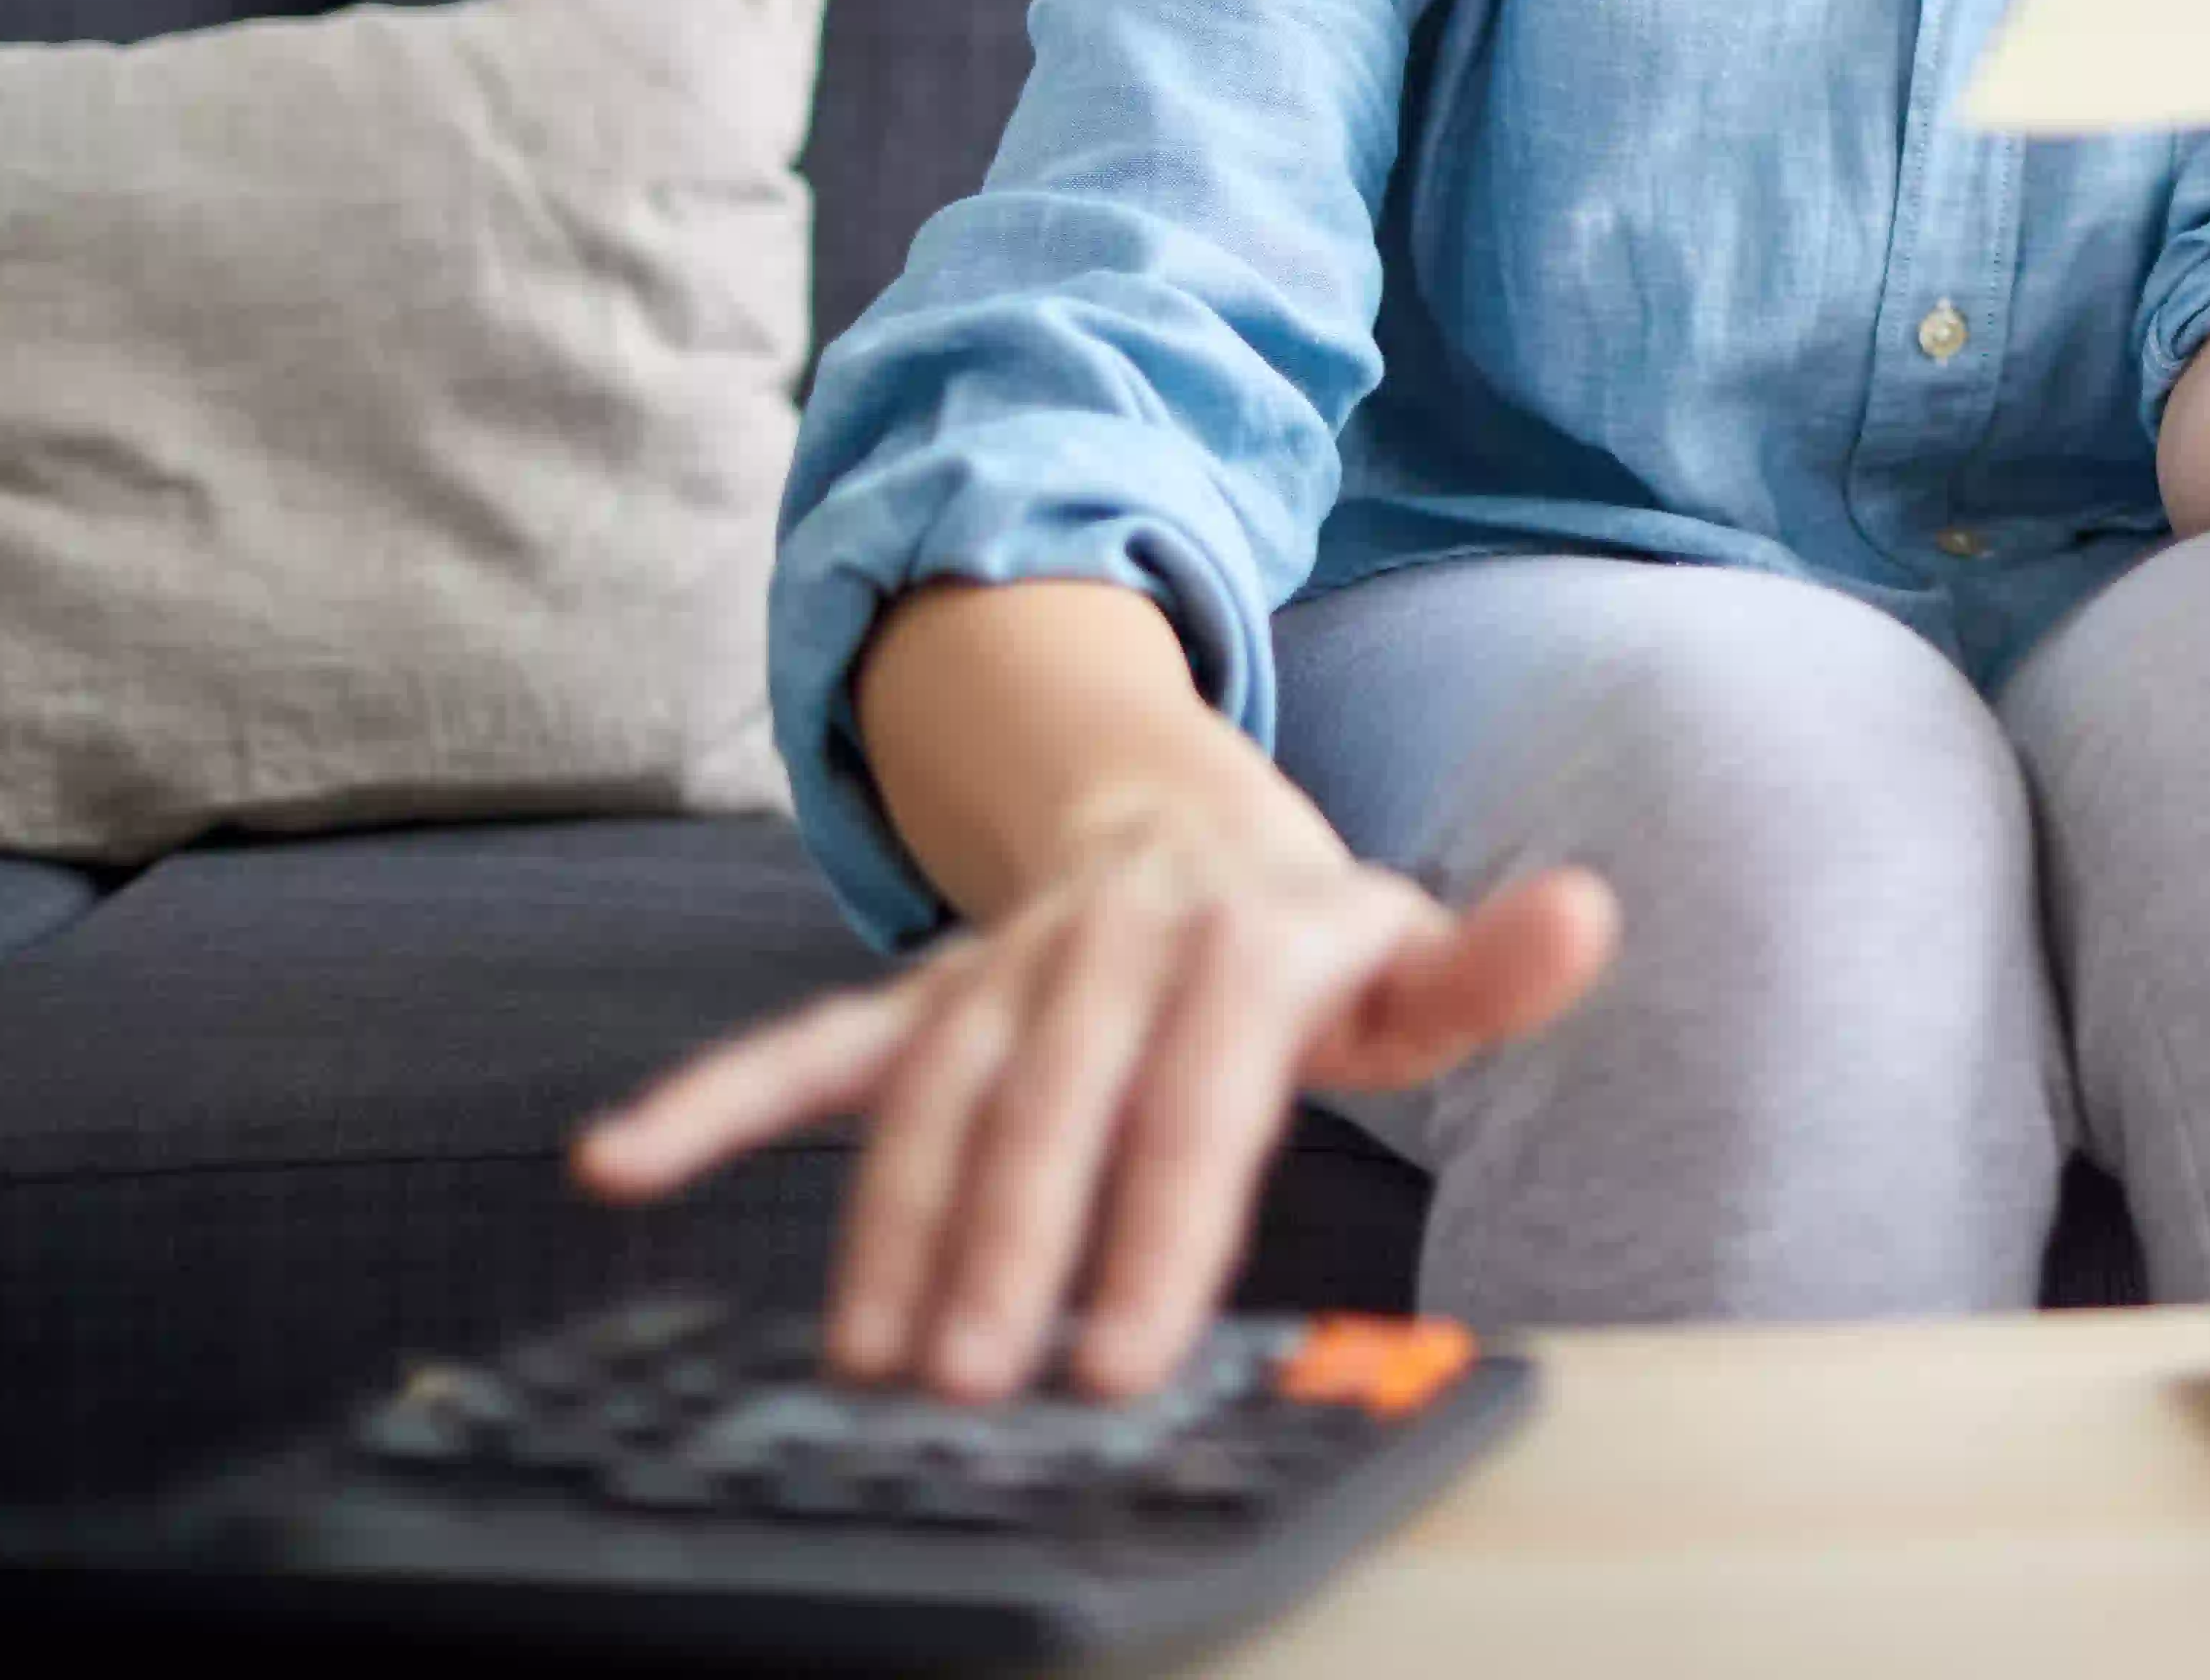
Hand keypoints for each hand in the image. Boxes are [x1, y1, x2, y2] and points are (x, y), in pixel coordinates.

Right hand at [569, 801, 1614, 1401]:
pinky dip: (711, 1098)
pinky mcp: (922, 990)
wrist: (1189, 822)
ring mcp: (1004, 962)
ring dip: (887, 1224)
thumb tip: (1588, 913)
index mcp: (1250, 939)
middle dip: (1008, 1245)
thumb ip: (1490, 967)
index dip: (1160, 1225)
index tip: (1122, 1357)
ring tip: (865, 1362)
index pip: (1203, 1095)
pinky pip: (811, 1040)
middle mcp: (1117, 942)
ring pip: (932, 1092)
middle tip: (973, 1387)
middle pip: (1054, 1102)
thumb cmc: (1314, 937)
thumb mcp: (1412, 953)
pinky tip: (621, 1161)